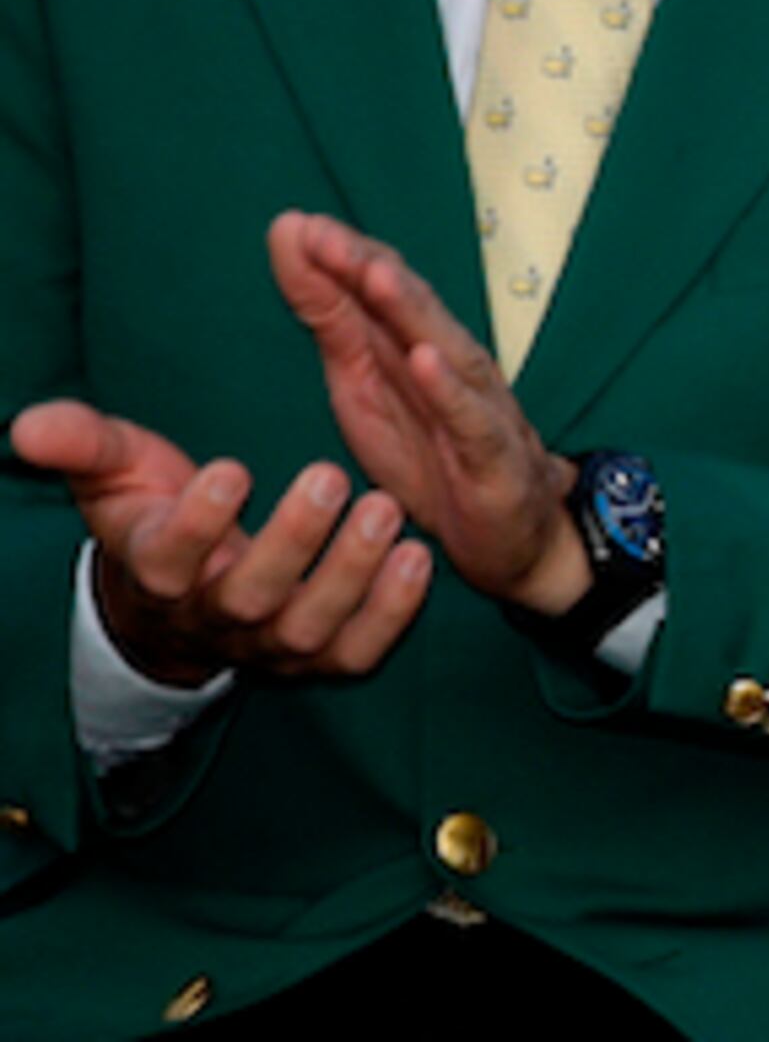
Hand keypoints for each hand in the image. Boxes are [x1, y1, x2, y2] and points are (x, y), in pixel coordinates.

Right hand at [8, 401, 431, 686]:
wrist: (189, 591)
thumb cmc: (157, 514)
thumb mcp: (117, 475)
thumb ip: (82, 445)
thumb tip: (27, 423)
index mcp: (160, 572)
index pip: (169, 560)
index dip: (198, 521)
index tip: (231, 468)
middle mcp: (216, 618)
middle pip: (249, 598)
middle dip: (291, 542)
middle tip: (330, 476)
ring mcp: (272, 646)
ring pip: (308, 627)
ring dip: (351, 573)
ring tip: (387, 508)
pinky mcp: (324, 658)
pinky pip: (357, 652)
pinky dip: (392, 615)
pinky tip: (417, 559)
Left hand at [272, 211, 587, 614]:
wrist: (508, 533)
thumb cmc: (435, 454)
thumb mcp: (364, 388)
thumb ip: (336, 325)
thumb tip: (296, 260)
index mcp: (410, 346)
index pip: (376, 289)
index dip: (337, 259)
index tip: (291, 226)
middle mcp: (448, 364)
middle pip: (409, 307)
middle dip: (365, 267)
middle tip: (319, 234)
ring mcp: (476, 406)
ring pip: (444, 349)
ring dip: (410, 310)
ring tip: (374, 276)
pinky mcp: (494, 455)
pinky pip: (470, 419)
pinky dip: (448, 389)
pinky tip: (424, 361)